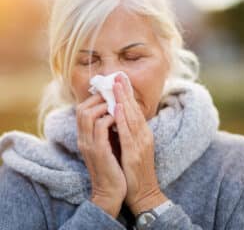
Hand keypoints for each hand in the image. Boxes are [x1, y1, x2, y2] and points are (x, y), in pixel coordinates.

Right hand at [76, 94, 126, 216]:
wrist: (110, 192)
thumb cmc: (112, 166)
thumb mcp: (105, 145)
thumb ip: (105, 131)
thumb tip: (113, 112)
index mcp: (85, 137)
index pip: (81, 111)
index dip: (94, 99)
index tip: (108, 93)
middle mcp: (83, 139)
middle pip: (81, 109)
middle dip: (97, 98)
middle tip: (112, 94)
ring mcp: (89, 144)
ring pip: (88, 114)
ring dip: (103, 106)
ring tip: (116, 104)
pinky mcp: (98, 151)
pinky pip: (100, 127)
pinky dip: (110, 117)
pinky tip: (120, 116)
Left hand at [113, 75, 166, 214]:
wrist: (144, 193)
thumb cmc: (136, 171)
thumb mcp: (133, 148)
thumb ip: (127, 133)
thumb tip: (116, 118)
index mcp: (143, 134)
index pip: (134, 111)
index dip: (128, 95)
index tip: (120, 81)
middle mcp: (144, 136)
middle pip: (134, 110)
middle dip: (126, 92)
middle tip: (119, 75)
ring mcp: (141, 144)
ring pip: (132, 118)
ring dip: (124, 100)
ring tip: (117, 85)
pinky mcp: (135, 154)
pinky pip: (128, 134)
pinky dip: (123, 120)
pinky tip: (118, 108)